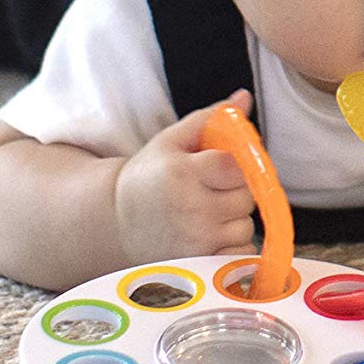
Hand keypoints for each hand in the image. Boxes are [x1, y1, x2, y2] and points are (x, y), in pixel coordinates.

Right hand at [114, 92, 259, 263]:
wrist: (115, 225)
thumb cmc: (149, 178)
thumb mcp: (171, 141)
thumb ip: (211, 118)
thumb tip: (244, 97)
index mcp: (183, 173)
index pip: (238, 165)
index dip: (235, 165)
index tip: (220, 167)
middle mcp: (191, 209)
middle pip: (247, 196)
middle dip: (236, 190)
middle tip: (211, 190)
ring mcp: (196, 242)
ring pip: (246, 225)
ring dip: (234, 219)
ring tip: (206, 214)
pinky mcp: (200, 266)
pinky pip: (241, 253)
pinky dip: (232, 245)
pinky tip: (209, 236)